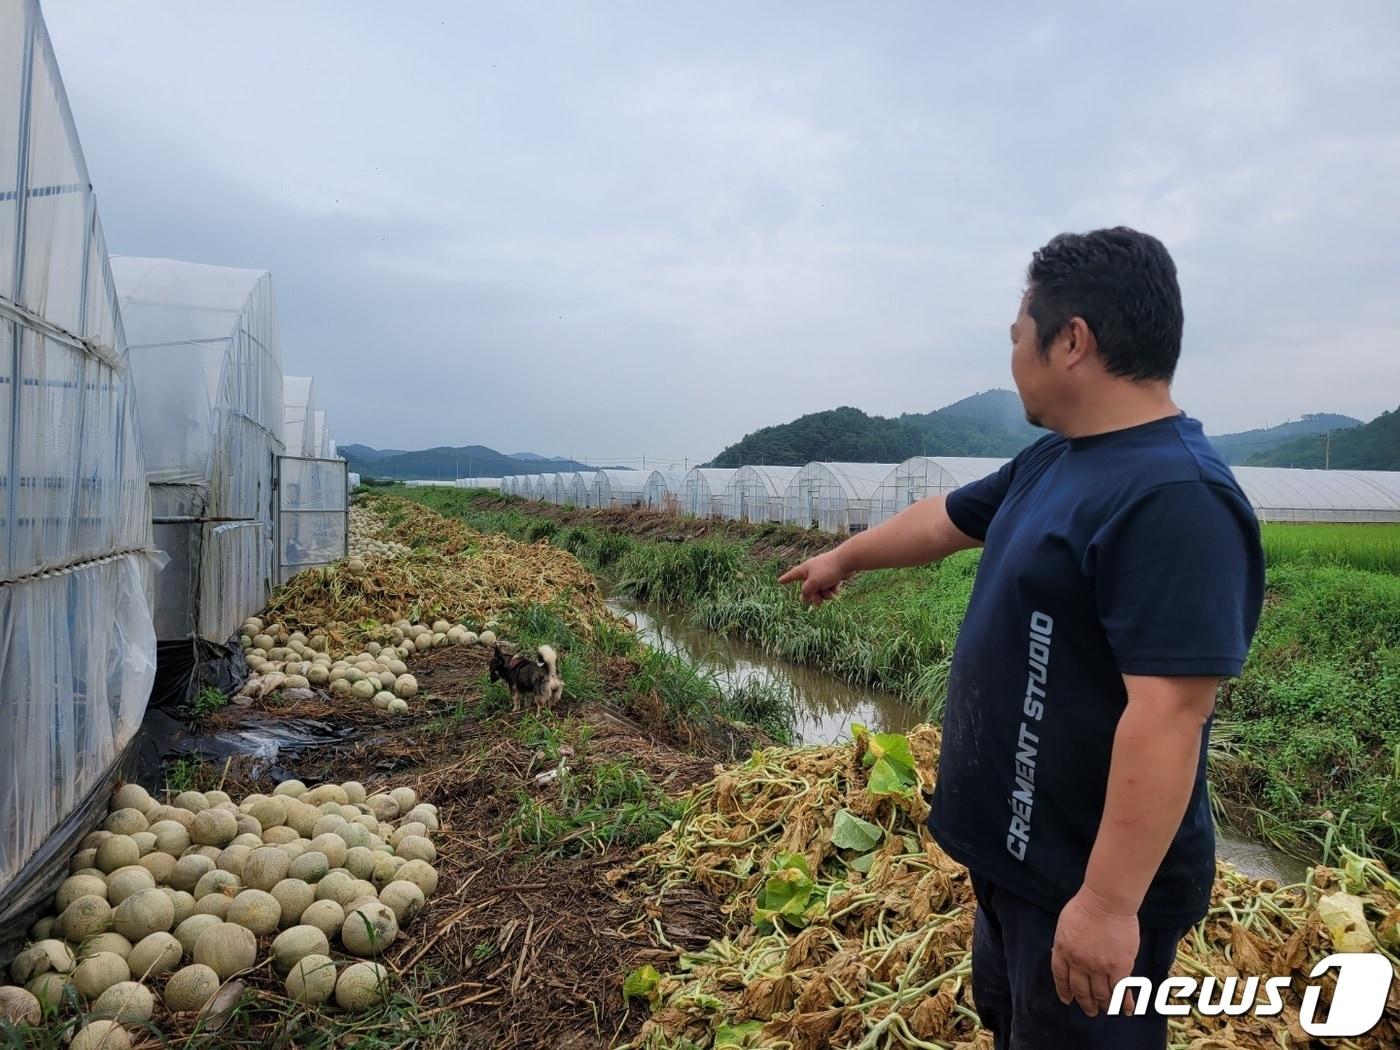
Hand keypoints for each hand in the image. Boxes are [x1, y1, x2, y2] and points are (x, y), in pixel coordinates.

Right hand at [777, 551, 849, 604]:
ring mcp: (822, 574)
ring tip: (830, 594)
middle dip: (813, 597)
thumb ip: (806, 592)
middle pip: (808, 589)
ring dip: (825, 595)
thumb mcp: (813, 583)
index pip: (792, 575)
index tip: (780, 581)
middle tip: (818, 602)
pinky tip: (837, 589)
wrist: (846, 561)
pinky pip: (829, 588)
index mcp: (804, 569)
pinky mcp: (832, 576)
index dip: (786, 579)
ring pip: (820, 590)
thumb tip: (805, 597)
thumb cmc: (827, 570)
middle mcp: (812, 571)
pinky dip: (832, 590)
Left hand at [1051, 884, 1139, 1016]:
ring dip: (1103, 1005)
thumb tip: (1063, 954)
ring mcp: (1099, 967)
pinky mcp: (1119, 967)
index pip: (1060, 976)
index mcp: (1063, 950)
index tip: (1067, 1000)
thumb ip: (1064, 942)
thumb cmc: (1086, 906)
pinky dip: (1124, 1003)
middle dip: (1085, 1003)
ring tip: (1106, 1010)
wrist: (1106, 902)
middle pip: (1080, 989)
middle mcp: (1078, 963)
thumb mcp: (1064, 924)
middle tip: (1090, 1011)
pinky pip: (1121, 990)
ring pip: (1100, 994)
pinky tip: (1127, 1011)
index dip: (1064, 990)